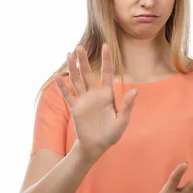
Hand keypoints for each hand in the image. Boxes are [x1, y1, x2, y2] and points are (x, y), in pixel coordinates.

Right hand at [54, 43, 138, 161]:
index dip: (106, 60)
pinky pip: (68, 95)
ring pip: (77, 81)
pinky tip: (56, 76)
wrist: (97, 146)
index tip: (106, 46)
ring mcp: (84, 100)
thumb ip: (127, 105)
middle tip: (79, 47)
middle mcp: (95, 94)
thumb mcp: (123, 120)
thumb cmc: (112, 134)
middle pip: (88, 74)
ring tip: (68, 55)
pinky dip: (62, 86)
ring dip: (72, 68)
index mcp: (107, 95)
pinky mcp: (76, 109)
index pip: (107, 73)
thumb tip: (135, 90)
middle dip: (84, 61)